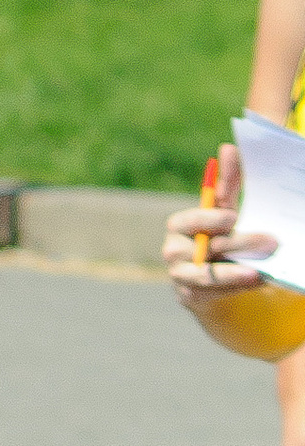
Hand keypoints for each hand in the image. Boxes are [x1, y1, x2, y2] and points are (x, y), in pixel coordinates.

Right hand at [166, 145, 267, 310]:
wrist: (207, 281)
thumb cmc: (215, 237)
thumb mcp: (222, 212)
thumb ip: (226, 184)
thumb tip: (229, 148)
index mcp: (179, 226)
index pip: (189, 220)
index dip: (208, 219)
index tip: (233, 216)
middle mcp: (174, 251)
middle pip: (206, 247)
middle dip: (239, 244)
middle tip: (271, 241)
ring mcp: (181, 277)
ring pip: (207, 275)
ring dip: (234, 273)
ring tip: (258, 272)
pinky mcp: (192, 298)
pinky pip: (215, 294)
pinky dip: (237, 287)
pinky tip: (259, 280)